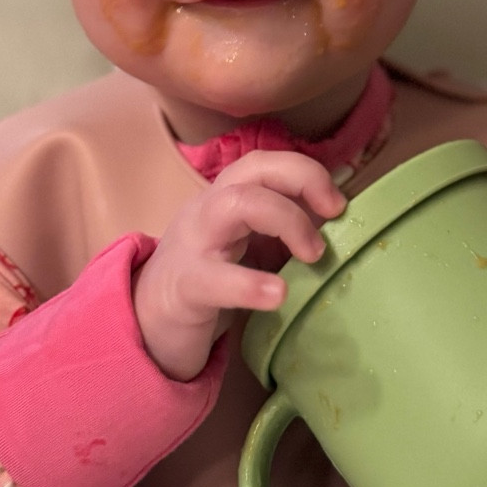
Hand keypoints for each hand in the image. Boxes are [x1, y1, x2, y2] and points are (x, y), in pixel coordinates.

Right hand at [133, 152, 344, 379]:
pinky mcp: (185, 287)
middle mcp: (209, 210)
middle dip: (300, 178)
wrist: (147, 323)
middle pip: (251, 168)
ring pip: (232, 206)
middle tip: (334, 213)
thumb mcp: (247, 249)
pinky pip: (214, 278)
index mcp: (227, 199)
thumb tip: (339, 227)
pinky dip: (249, 284)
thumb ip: (282, 234)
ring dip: (284, 220)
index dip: (306, 171)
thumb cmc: (208, 280)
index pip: (265, 163)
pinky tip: (278, 294)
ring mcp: (193, 244)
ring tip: (313, 254)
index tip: (338, 204)